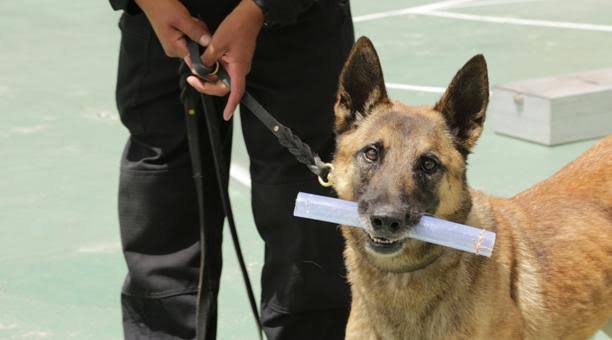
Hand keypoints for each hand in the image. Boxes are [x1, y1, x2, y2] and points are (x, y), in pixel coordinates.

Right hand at [135, 0, 209, 57]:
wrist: (151, 1)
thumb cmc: (162, 8)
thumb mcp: (182, 19)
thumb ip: (195, 32)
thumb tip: (208, 43)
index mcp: (174, 49)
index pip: (195, 61)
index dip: (204, 54)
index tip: (208, 43)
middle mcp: (174, 50)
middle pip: (197, 50)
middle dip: (200, 36)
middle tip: (193, 23)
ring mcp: (175, 45)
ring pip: (196, 43)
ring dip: (197, 31)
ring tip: (188, 21)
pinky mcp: (177, 39)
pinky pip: (191, 38)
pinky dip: (193, 29)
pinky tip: (188, 22)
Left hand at [185, 0, 263, 119]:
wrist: (249, 16)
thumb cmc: (238, 27)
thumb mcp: (218, 42)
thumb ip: (208, 58)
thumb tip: (201, 68)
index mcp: (238, 68)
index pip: (235, 92)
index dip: (231, 105)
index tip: (226, 115)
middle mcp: (239, 70)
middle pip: (223, 88)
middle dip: (206, 87)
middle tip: (191, 79)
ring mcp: (236, 66)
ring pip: (221, 79)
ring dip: (208, 77)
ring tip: (194, 70)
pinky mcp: (234, 61)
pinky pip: (222, 71)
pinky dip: (211, 70)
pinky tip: (203, 64)